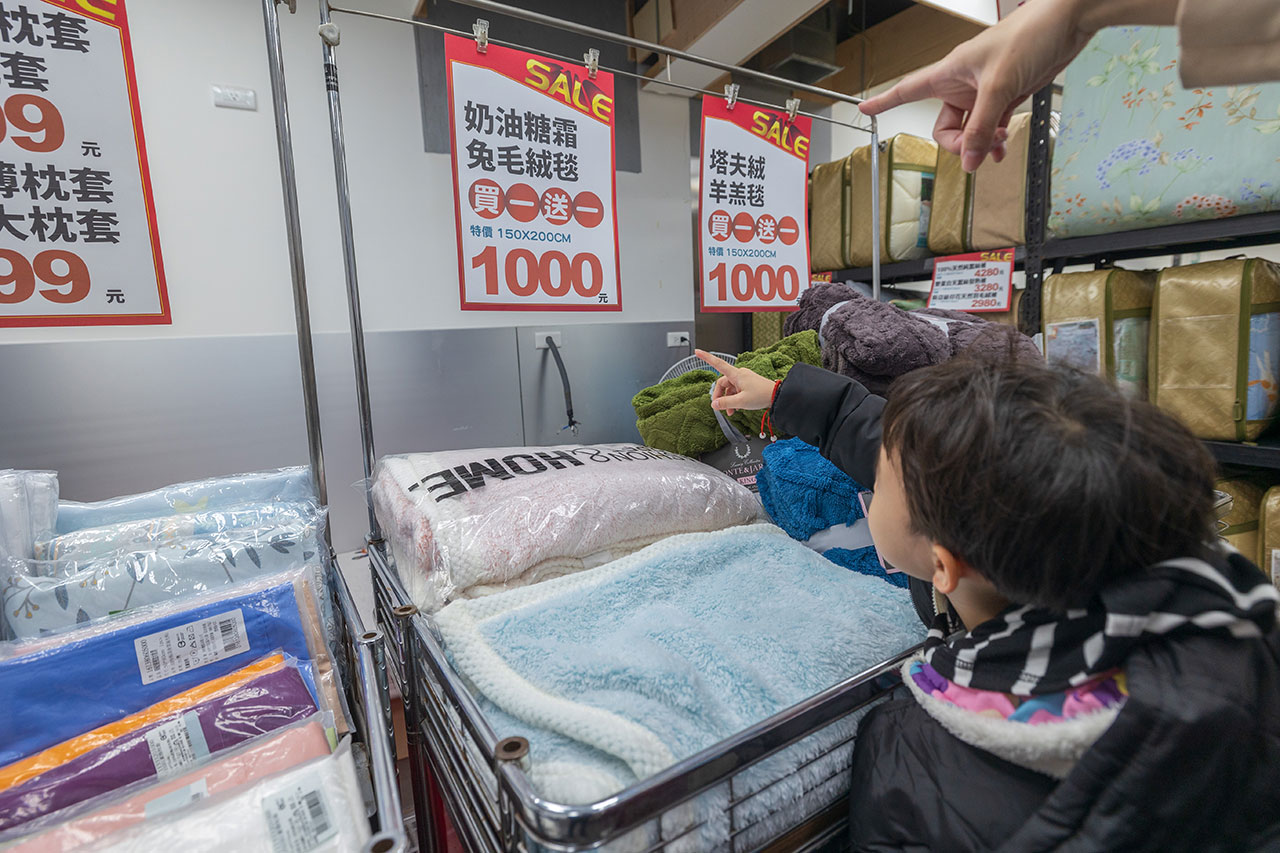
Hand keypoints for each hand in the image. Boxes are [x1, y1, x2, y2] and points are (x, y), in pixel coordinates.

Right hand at [695, 349, 776, 414]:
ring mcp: (744, 379)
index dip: (706, 357)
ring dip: (727, 400)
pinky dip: (734, 399)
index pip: (718, 364)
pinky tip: (736, 409)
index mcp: (736, 374)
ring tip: (730, 412)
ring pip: (730, 389)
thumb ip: (726, 403)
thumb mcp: (741, 402)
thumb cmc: (761, 395)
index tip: (697, 351)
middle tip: (719, 408)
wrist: (777, 396)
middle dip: (720, 396)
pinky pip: (736, 391)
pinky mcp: (748, 385)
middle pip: (722, 383)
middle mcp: (739, 374)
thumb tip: (714, 404)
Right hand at [859, 0, 1094, 171]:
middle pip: (945, 125)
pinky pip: (990, 126)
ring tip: (997, 145)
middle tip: (977, 148)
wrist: (1066, 23)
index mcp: (950, 72)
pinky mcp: (1006, 94)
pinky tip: (1002, 146)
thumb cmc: (1030, 37)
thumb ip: (981, 127)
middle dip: (959, 143)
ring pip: (970, 129)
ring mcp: (984, 91)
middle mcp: (963, 83)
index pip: (907, 90)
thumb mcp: (1000, 87)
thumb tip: (968, 160)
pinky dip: (994, 139)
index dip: (884, 101)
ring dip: (980, 143)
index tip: (864, 108)